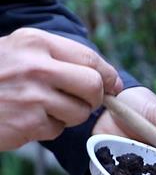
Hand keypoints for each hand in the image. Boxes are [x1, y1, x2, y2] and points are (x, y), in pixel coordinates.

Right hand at [0, 28, 122, 150]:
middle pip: (93, 87)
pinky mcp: (26, 124)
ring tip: (46, 108)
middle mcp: (37, 68)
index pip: (91, 59)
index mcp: (38, 44)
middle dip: (96, 98)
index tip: (114, 86)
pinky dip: (48, 128)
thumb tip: (107, 77)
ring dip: (70, 115)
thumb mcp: (22, 48)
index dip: (108, 75)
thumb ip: (61, 57)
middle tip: (85, 101)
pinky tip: (27, 119)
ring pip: (79, 113)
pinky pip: (56, 130)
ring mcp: (31, 97)